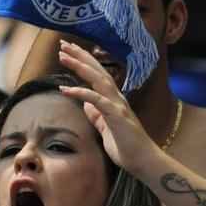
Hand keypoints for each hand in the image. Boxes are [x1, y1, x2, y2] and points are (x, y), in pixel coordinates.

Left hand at [58, 40, 157, 174]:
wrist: (142, 161)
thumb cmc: (126, 146)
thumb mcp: (105, 128)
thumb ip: (97, 115)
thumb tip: (87, 105)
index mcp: (113, 99)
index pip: (97, 74)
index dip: (83, 61)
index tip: (68, 51)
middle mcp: (116, 97)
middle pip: (97, 70)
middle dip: (80, 55)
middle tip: (63, 44)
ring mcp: (117, 105)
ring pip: (98, 79)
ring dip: (80, 66)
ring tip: (63, 57)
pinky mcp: (116, 116)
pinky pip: (96, 100)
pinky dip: (81, 93)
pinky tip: (66, 89)